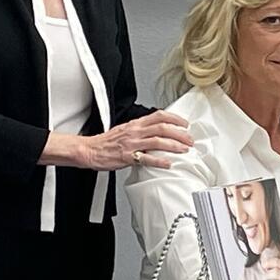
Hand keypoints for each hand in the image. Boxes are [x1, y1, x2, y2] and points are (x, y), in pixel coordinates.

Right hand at [77, 111, 193, 170]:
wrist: (90, 150)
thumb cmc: (107, 142)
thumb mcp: (126, 130)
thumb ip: (141, 129)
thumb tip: (157, 131)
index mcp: (135, 124)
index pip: (159, 116)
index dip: (175, 118)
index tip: (185, 124)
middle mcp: (135, 132)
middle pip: (162, 128)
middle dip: (179, 134)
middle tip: (189, 140)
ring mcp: (132, 144)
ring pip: (157, 142)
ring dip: (174, 146)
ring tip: (184, 150)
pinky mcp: (127, 157)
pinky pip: (146, 159)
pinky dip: (159, 161)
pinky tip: (168, 163)